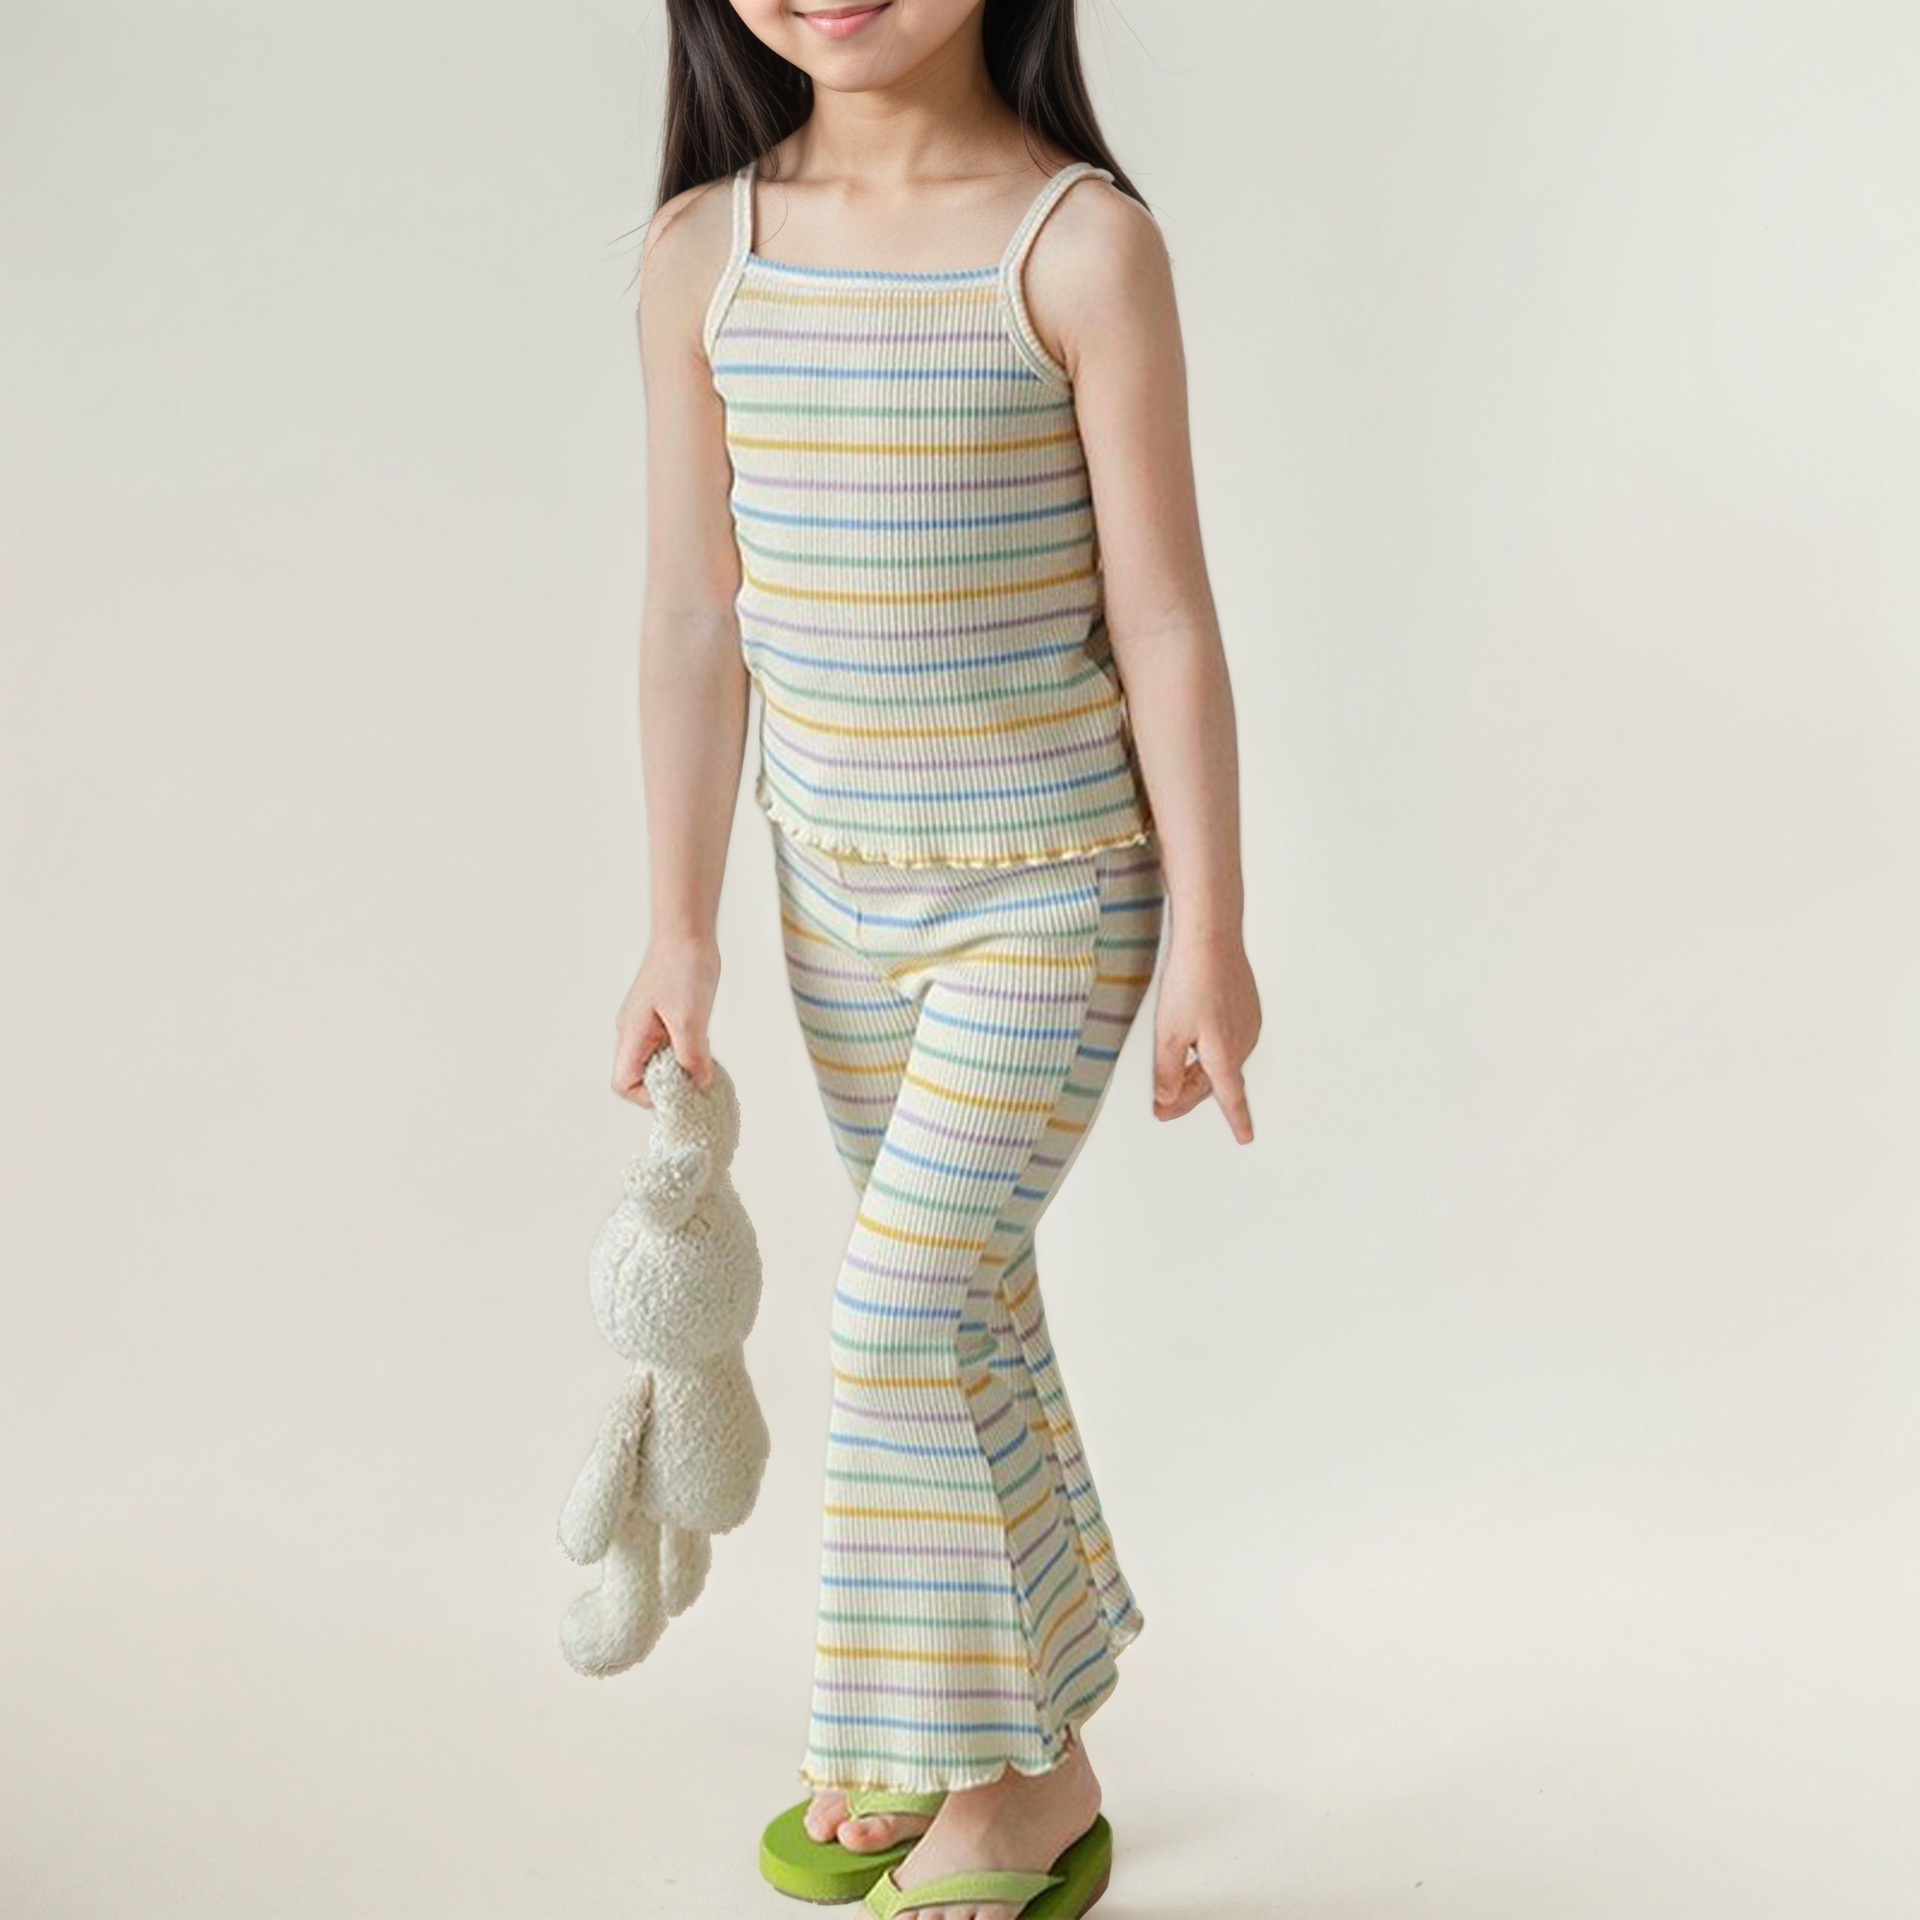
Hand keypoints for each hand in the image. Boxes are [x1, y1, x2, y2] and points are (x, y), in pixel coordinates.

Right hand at [612, 934, 719, 1107]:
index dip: (647, 1097)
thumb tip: (699, 1083)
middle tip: (697, 1079)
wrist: (687, 931)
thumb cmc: (683, 968)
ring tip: (703, 1061)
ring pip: (658, 1059)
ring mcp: (646, 1022)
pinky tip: (704, 1044)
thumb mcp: (690, 1020)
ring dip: (680, 1066)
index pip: (624, 1082)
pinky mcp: (661, 1014)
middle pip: (641, 1075)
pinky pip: (668, 1044)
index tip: (678, 1093)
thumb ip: (692, 1056)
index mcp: (632, 1034)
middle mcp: (633, 1031)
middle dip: (669, 1083)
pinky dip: (685, 1051)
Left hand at [1152, 930, 1260, 1141]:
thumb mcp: (1169, 1032)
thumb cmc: (1190, 981)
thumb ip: (1168, 1072)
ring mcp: (1248, 1024)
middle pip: (1218, 1081)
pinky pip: (1229, 1039)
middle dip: (1191, 1094)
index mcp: (1225, 1055)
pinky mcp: (1246, 1007)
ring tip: (1172, 1061)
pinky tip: (1194, 1035)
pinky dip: (1210, 1047)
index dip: (1237, 1121)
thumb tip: (1169, 1099)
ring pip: (1222, 1060)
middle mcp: (1243, 1043)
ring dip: (1199, 1070)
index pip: (1230, 1098)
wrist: (1212, 938)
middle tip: (1162, 1104)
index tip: (1245, 1137)